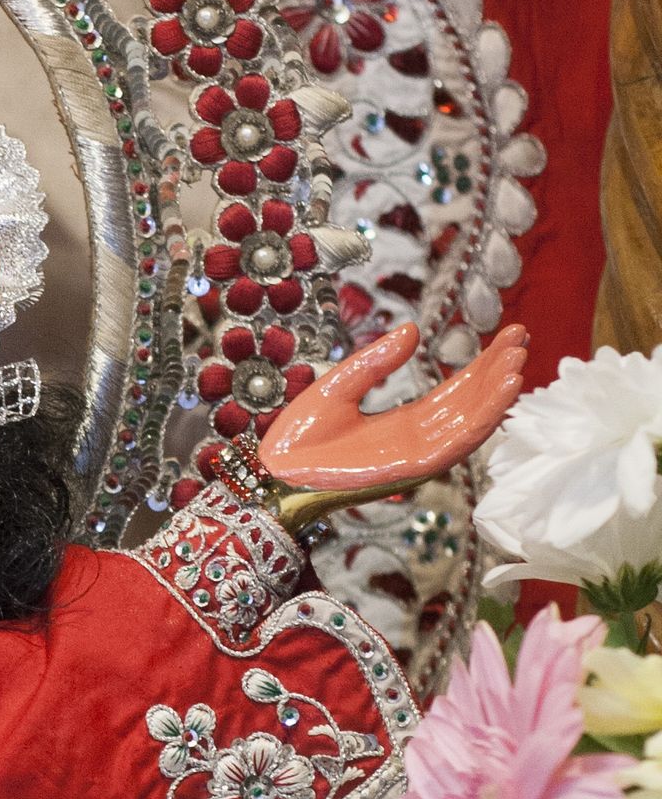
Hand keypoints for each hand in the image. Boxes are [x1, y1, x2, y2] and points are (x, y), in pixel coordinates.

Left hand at [258, 319, 528, 515]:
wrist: (275, 467)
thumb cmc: (301, 435)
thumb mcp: (340, 384)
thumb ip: (377, 362)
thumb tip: (413, 331)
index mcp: (404, 422)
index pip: (455, 392)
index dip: (483, 366)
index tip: (510, 337)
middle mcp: (418, 439)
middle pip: (469, 404)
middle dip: (497, 374)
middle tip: (523, 341)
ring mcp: (416, 455)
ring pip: (469, 424)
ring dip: (497, 396)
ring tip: (520, 364)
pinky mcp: (409, 467)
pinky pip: (454, 443)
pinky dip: (481, 420)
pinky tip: (500, 395)